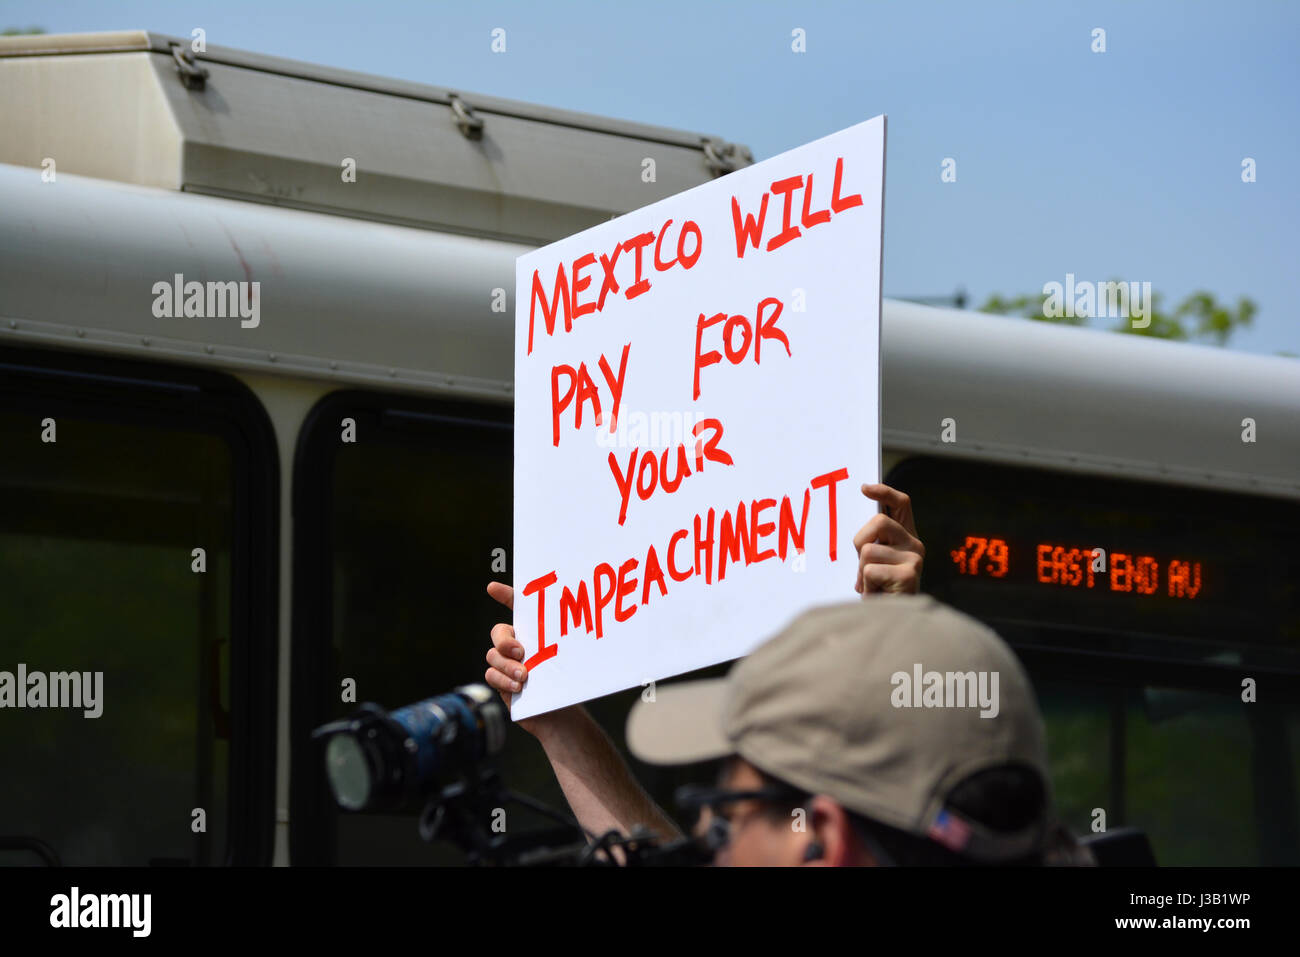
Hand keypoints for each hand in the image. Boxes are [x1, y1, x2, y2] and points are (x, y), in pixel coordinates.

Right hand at [484, 581, 573, 736]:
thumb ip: (566, 646)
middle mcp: (516, 645)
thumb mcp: (569, 660)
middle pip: (498, 632)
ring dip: (507, 665)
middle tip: (521, 651)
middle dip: (504, 640)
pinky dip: (503, 680)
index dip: (505, 595)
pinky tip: (519, 687)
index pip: (516, 608)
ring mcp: (506, 664)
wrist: (560, 713)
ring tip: (525, 676)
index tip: (493, 588)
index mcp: (533, 632)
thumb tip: (584, 626)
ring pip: (492, 655)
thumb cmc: (566, 683)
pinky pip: (491, 674)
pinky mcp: (501, 682)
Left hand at [853, 483, 923, 594]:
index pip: (901, 503)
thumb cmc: (882, 590)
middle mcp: (915, 544)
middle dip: (860, 542)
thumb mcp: (875, 562)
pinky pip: (869, 570)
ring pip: (868, 550)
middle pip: (878, 523)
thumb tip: (858, 533)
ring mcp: (914, 559)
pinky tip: (878, 594)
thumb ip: (872, 544)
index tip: (864, 488)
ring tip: (873, 585)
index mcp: (907, 536)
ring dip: (861, 571)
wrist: (896, 622)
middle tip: (863, 566)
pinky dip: (866, 585)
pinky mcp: (908, 574)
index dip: (883, 492)